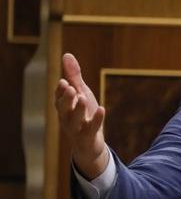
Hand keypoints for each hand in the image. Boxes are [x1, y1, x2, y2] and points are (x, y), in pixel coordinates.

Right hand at [55, 53, 109, 180]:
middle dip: (66, 98)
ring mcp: (77, 129)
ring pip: (74, 120)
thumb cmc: (84, 114)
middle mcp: (67, 118)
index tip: (64, 81)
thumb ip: (74, 76)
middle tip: (70, 87)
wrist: (90, 144)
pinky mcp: (88, 137)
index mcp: (64, 107)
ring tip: (83, 97)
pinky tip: (102, 109)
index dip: (61, 91)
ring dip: (78, 109)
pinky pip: (91, 129)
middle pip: (63, 109)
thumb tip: (66, 54)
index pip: (59, 98)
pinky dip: (96, 120)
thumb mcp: (81, 93)